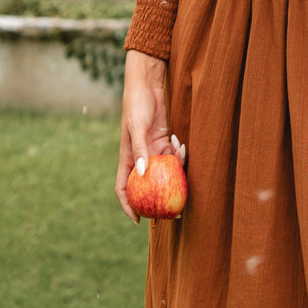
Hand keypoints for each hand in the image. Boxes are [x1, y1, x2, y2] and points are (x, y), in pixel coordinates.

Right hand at [115, 49, 185, 222]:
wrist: (147, 86)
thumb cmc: (136, 105)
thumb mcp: (136, 127)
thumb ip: (140, 149)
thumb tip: (143, 172)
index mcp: (127, 158)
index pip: (123, 188)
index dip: (128, 206)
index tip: (138, 221)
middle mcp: (140, 158)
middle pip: (146, 186)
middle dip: (157, 200)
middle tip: (172, 214)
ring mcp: (153, 151)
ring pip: (164, 172)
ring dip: (174, 175)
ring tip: (184, 175)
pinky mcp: (164, 142)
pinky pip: (173, 156)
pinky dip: (179, 154)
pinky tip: (180, 143)